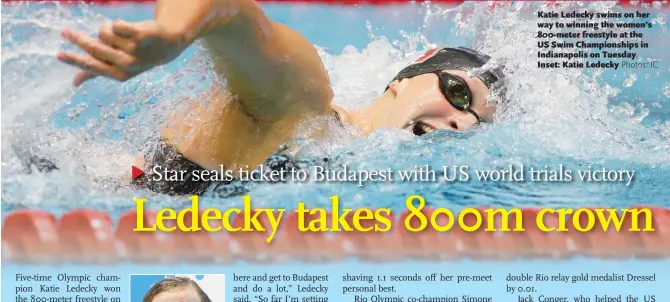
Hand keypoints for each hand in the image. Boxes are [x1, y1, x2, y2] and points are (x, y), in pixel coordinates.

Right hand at [58, 19, 186, 85]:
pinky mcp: (142, 35)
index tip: (58, 54)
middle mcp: (128, 65)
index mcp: (120, 75)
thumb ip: (97, 72)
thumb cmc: (139, 56)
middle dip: (77, 39)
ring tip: (122, 34)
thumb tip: (74, 83)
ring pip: (105, 32)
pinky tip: (130, 28)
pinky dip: (118, 23)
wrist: (169, 45)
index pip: (92, 66)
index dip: (75, 60)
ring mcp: (136, 51)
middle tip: (65, 31)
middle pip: (95, 48)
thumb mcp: (119, 67)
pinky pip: (117, 24)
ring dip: (108, 29)